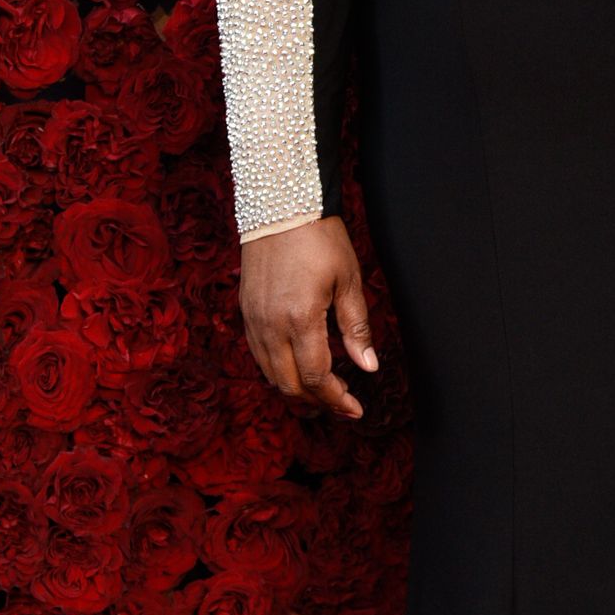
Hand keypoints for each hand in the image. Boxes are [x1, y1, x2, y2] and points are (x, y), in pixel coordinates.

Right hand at [238, 218, 379, 419]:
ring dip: (297, 390)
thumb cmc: (319, 237)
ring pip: (270, 375)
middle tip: (342, 406)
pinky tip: (298, 367)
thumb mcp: (348, 280)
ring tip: (323, 395)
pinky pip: (259, 355)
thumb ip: (356, 328)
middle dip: (317, 402)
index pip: (317, 378)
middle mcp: (270, 326)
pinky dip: (279, 370)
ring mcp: (253, 320)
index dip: (337, 400)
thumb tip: (368, 366)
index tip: (355, 409)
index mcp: (300, 319)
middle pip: (290, 385)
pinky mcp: (246, 312)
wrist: (279, 205)